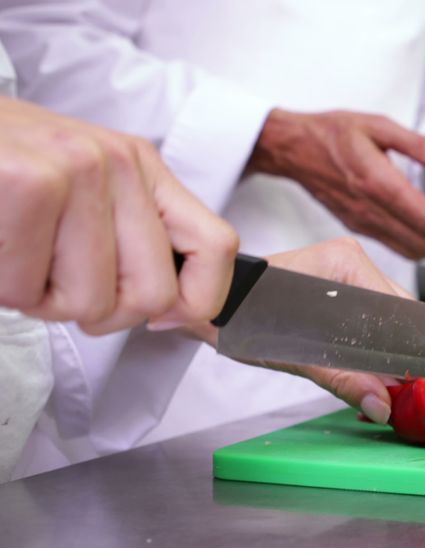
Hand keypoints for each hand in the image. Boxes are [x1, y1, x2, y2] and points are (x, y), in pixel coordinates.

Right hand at [0, 98, 237, 334]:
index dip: (198, 301)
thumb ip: (133, 241)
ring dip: (41, 298)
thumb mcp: (82, 191)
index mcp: (141, 168)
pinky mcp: (27, 184)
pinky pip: (27, 290)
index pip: (216, 246)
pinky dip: (3, 287)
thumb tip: (177, 313)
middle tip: (58, 280)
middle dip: (98, 310)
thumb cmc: (2, 169)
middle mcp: (117, 164)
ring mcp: (75, 170)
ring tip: (18, 256)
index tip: (164, 319)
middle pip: (152, 294)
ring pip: (88, 302)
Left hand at [189, 238, 411, 423]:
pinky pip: (373, 322)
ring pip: (390, 322)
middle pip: (401, 317)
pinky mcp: (342, 290)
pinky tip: (378, 377)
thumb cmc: (242, 316)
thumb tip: (382, 404)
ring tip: (399, 391)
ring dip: (393, 356)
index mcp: (347, 263)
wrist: (213, 305)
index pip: (399, 312)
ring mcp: (350, 274)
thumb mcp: (295, 355)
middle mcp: (354, 262)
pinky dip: (377, 350)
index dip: (414, 351)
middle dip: (409, 358)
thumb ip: (343, 379)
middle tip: (420, 395)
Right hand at [249, 109, 424, 259]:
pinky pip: (395, 246)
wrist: (292, 148)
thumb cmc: (333, 132)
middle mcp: (370, 210)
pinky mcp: (358, 226)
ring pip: (409, 250)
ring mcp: (362, 223)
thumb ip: (419, 145)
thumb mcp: (379, 125)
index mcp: (377, 183)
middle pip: (422, 242)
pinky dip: (422, 249)